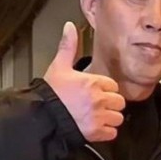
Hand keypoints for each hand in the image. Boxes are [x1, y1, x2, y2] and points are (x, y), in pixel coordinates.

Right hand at [43, 22, 124, 141]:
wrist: (41, 118)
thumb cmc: (50, 94)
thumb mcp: (59, 66)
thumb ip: (68, 46)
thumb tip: (70, 26)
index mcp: (93, 82)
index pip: (113, 85)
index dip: (105, 89)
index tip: (96, 92)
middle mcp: (99, 99)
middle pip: (119, 101)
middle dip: (111, 104)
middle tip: (98, 105)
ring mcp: (99, 117)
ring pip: (118, 118)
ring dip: (111, 118)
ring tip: (98, 117)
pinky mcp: (96, 133)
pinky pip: (113, 133)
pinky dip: (107, 132)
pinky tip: (97, 128)